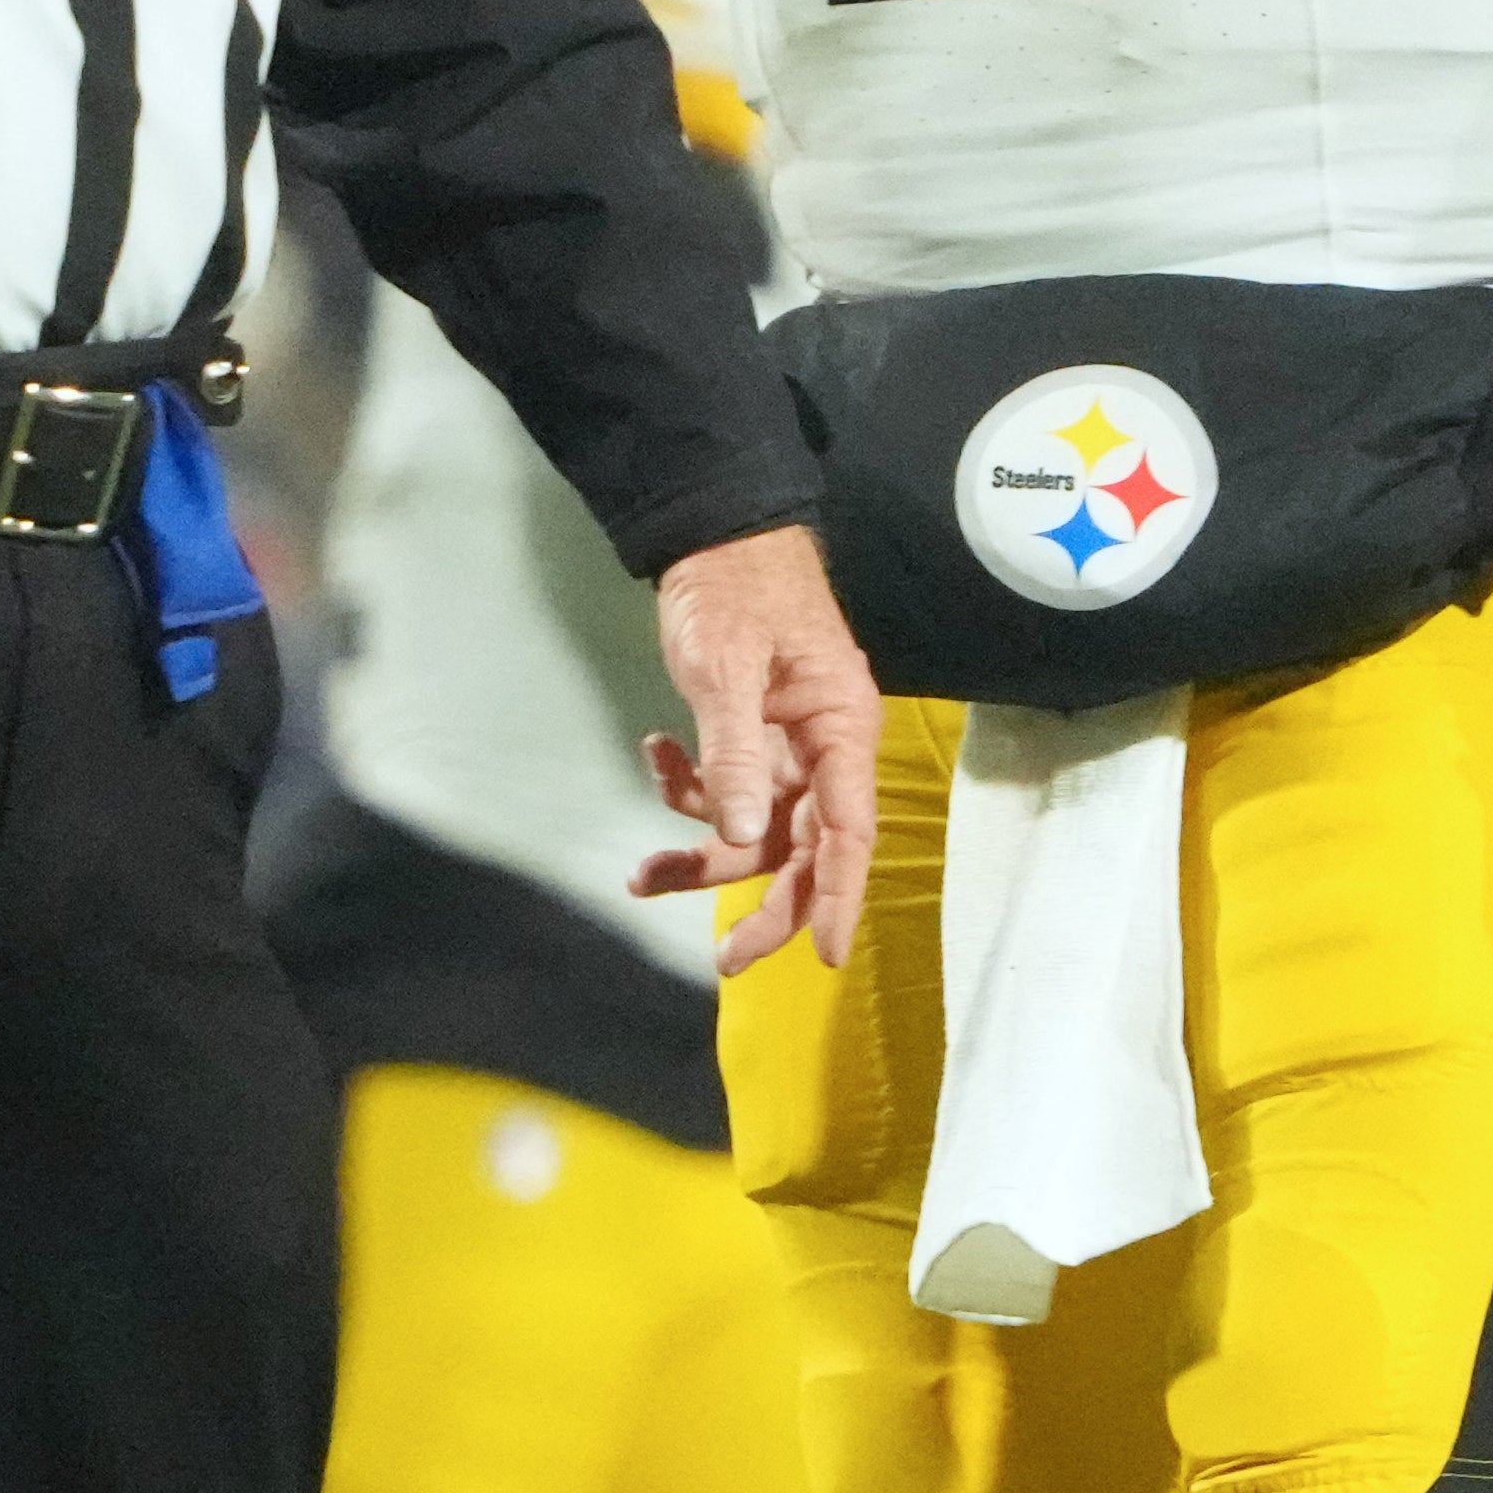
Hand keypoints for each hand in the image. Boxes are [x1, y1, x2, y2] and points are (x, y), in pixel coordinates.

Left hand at [627, 520, 882, 970]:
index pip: (849, 830)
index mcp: (841, 728)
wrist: (712, 532)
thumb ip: (736, 752)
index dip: (842, 896)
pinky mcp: (753, 737)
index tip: (827, 956)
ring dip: (703, 851)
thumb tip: (739, 837)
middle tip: (724, 960)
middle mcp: (825, 748)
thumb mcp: (727, 667)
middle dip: (764, 902)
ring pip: (756, 828)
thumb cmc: (735, 588)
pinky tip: (656, 754)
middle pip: (805, 847)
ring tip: (643, 876)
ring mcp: (789, 746)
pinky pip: (728, 790)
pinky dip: (689, 789)